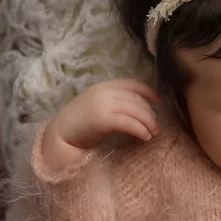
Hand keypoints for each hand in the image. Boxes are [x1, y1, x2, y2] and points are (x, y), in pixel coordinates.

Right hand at [42, 79, 160, 171]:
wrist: (61, 133)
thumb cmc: (80, 122)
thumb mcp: (97, 104)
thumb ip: (114, 101)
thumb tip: (137, 107)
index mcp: (104, 86)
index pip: (132, 84)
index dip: (148, 91)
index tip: (158, 100)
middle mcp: (105, 92)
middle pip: (137, 100)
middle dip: (150, 114)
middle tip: (156, 127)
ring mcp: (104, 104)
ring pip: (136, 111)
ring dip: (149, 123)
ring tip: (153, 133)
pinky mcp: (103, 119)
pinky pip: (130, 123)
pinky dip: (141, 130)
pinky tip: (145, 137)